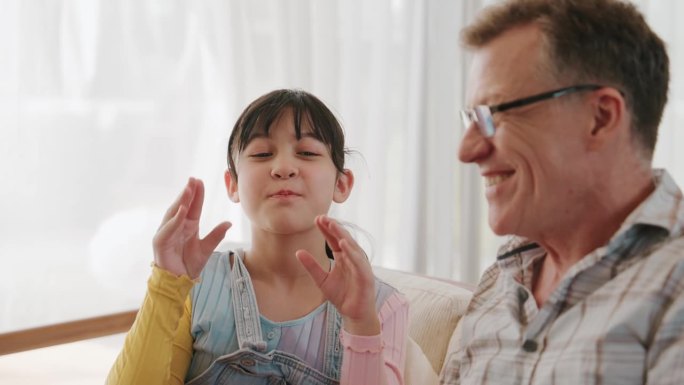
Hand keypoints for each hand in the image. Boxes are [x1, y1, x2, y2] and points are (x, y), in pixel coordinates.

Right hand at [153, 177, 230, 278]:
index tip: (200, 181)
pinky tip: (181, 210)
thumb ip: (216, 235)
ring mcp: (167, 233)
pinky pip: (168, 229)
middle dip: (187, 192)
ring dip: (181, 201)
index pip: (193, 207)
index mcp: (188, 226)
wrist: (179, 282)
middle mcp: (176, 227)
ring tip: (188, 190)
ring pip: (174, 213)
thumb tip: (229, 222)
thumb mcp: (207, 249)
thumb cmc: (189, 265)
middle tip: (193, 179)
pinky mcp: (160, 242)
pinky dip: (175, 219)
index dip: (196, 195)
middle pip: (182, 206)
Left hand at [296, 215, 379, 335]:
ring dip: (343, 235)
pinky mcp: (366, 276)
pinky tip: (344, 244)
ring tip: (333, 225)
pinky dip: (352, 252)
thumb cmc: (342, 296)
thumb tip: (297, 252)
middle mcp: (353, 259)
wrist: (354, 315)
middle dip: (333, 228)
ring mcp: (360, 266)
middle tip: (322, 217)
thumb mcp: (322, 280)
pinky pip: (358, 262)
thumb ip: (311, 266)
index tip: (316, 219)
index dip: (326, 229)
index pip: (334, 240)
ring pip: (352, 247)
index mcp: (343, 258)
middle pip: (343, 239)